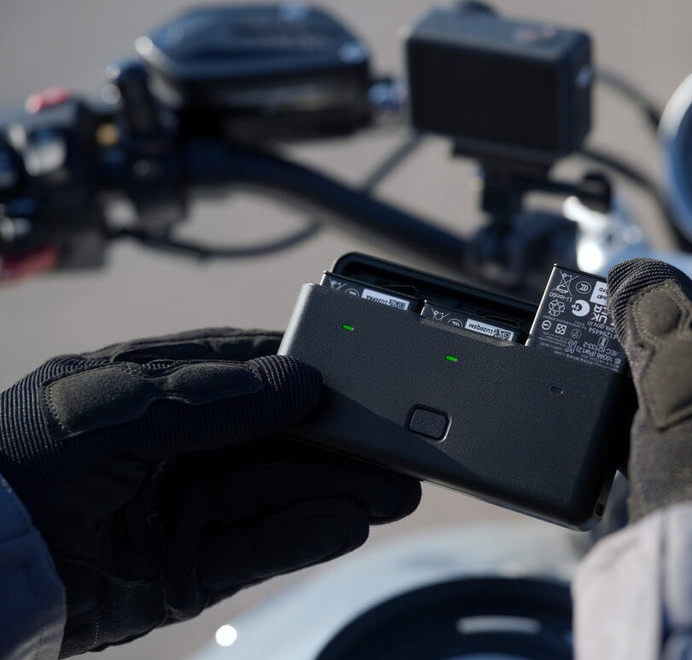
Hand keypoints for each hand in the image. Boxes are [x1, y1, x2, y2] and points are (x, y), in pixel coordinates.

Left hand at [0, 328, 419, 655]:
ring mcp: (181, 510)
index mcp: (152, 391)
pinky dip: (304, 536)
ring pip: (277, 494)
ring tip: (394, 490)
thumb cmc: (23, 464)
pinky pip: (257, 548)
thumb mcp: (117, 409)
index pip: (247, 374)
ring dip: (337, 490)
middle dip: (338, 443)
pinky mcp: (184, 571)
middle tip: (400, 447)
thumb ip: (210, 396)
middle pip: (275, 440)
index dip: (306, 374)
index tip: (362, 376)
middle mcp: (173, 449)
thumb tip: (296, 381)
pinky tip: (348, 522)